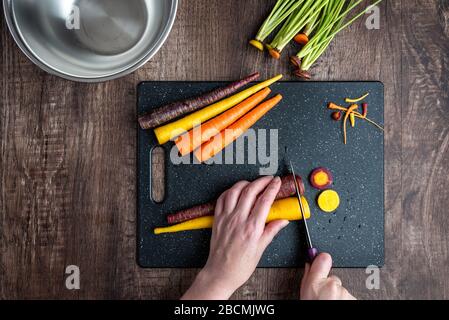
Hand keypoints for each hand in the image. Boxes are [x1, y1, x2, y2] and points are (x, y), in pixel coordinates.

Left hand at [182, 176, 288, 299]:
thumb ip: (271, 231)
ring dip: (245, 183)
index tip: (277, 182)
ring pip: (234, 191)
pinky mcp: (217, 219)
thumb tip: (283, 220)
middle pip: (250, 191)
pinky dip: (229, 191)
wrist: (221, 273)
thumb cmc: (241, 265)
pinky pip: (222, 199)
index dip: (272, 188)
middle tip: (268, 179)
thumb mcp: (261, 249)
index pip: (264, 201)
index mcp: (252, 228)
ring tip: (253, 183)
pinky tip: (235, 191)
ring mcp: (226, 218)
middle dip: (261, 181)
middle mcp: (238, 220)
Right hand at [300, 253, 355, 299]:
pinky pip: (348, 296)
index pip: (323, 259)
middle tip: (324, 295)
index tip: (322, 259)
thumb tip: (309, 265)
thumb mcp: (305, 293)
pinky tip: (337, 302)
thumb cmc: (313, 305)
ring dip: (337, 294)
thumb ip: (308, 277)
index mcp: (316, 283)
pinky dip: (344, 299)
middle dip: (330, 284)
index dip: (323, 259)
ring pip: (341, 288)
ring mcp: (344, 293)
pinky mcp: (354, 298)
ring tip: (330, 301)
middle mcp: (332, 286)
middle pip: (333, 278)